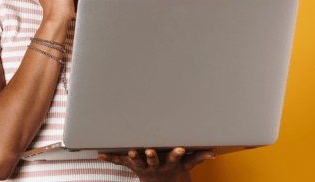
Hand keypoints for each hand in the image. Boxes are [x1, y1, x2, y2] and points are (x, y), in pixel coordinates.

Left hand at [97, 147, 215, 181]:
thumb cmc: (172, 167)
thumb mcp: (186, 165)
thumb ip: (197, 157)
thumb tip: (213, 153)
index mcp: (169, 163)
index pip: (174, 157)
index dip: (176, 154)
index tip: (180, 148)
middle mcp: (155, 165)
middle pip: (153, 160)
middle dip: (151, 156)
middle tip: (149, 150)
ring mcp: (141, 166)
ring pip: (136, 162)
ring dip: (132, 157)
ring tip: (129, 152)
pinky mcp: (130, 165)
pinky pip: (119, 161)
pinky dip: (109, 158)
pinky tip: (100, 155)